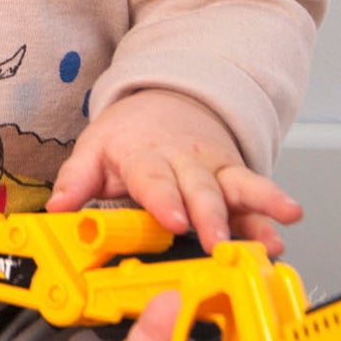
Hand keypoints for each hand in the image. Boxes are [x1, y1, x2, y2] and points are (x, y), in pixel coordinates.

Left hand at [45, 91, 301, 255]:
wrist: (168, 100)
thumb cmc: (130, 134)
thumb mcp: (94, 149)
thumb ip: (76, 180)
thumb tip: (57, 208)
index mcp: (146, 157)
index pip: (154, 179)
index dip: (163, 200)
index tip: (173, 220)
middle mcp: (186, 162)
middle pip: (201, 189)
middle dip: (211, 215)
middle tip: (217, 239)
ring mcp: (215, 170)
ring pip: (240, 186)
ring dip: (261, 204)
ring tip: (283, 218)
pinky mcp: (235, 179)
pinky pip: (254, 198)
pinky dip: (269, 216)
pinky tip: (282, 233)